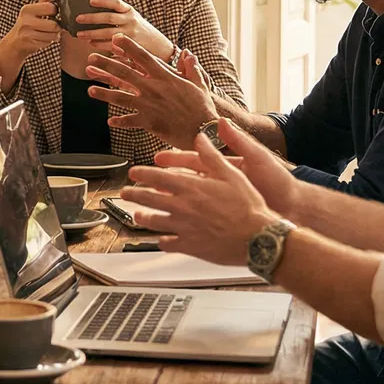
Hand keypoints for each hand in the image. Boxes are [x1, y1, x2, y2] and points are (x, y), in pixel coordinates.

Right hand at [0, 0, 61, 69]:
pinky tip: (42, 39)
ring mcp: (27, 33)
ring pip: (53, 35)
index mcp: (27, 9)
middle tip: (53, 26)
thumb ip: (45, 0)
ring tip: (48, 33)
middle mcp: (26, 21)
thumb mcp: (33, 10)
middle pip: (54, 25)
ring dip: (54, 36)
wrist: (14, 42)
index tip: (52, 14)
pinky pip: (48, 43)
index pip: (50, 8)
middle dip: (57, 27)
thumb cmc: (26, 24)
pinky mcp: (30, 44)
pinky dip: (48, 42)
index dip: (55, 11)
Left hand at [73, 0, 170, 56]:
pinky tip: (91, 43)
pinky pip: (111, 45)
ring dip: (92, 34)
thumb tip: (92, 9)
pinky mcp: (129, 46)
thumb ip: (118, 13)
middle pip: (109, 18)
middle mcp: (131, 21)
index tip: (90, 0)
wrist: (159, 46)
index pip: (116, 3)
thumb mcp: (133, 17)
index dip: (103, 1)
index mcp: (130, 11)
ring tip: (79, 34)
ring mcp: (131, 34)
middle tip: (78, 19)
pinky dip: (100, 44)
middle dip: (92, 18)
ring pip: (108, 32)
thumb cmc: (140, 29)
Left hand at [86, 33, 219, 148]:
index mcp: (166, 77)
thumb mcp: (199, 84)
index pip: (143, 58)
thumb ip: (191, 68)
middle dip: (106, 65)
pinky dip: (120, 121)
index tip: (115, 39)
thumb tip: (188, 53)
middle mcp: (154, 89)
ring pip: (121, 97)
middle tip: (91, 59)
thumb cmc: (203, 107)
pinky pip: (130, 121)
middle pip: (125, 73)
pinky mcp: (148, 122)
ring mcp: (149, 106)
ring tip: (90, 90)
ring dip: (104, 93)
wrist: (204, 130)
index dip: (128, 47)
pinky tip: (110, 121)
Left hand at [118, 131, 279, 266]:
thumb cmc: (248, 206)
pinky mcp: (190, 246)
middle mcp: (183, 207)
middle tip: (126, 193)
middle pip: (150, 199)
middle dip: (134, 195)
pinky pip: (169, 244)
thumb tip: (200, 138)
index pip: (158, 177)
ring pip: (154, 222)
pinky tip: (161, 240)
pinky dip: (162, 242)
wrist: (257, 238)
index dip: (143, 174)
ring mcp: (184, 228)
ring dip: (143, 218)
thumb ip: (211, 156)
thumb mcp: (231, 174)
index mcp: (191, 187)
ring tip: (137, 215)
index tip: (134, 173)